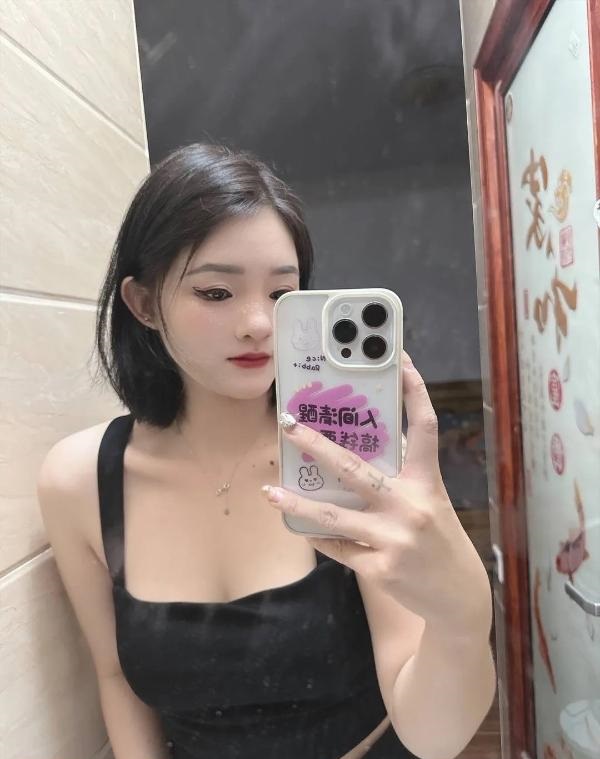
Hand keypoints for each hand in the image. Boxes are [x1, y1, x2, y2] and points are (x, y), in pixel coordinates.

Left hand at [261, 351, 490, 635]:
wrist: (458, 598)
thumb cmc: (438, 539)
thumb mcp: (430, 500)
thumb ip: (400, 475)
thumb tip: (356, 447)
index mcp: (427, 482)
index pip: (424, 427)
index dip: (414, 391)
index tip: (399, 359)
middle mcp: (411, 506)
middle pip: (356, 468)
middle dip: (317, 444)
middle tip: (289, 423)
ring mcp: (394, 539)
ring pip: (334, 516)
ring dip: (297, 503)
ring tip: (269, 491)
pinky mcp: (380, 568)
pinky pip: (338, 547)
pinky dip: (319, 535)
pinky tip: (302, 526)